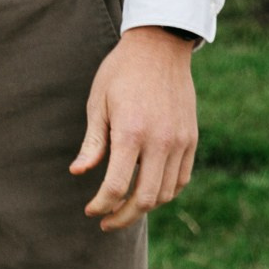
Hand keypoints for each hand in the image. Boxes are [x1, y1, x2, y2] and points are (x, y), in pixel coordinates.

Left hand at [70, 26, 198, 231]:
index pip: (116, 186)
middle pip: (144, 199)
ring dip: (144, 206)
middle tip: (106, 221)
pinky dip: (165, 192)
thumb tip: (78, 173)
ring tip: (124, 207)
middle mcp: (160, 141)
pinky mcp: (191, 139)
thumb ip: (92, 143)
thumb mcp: (98, 103)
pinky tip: (148, 192)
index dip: (101, 205)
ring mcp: (180, 142)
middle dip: (123, 216)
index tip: (90, 211)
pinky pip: (181, 179)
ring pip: (165, 193)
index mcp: (131, 132)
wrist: (160, 47)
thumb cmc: (121, 73)